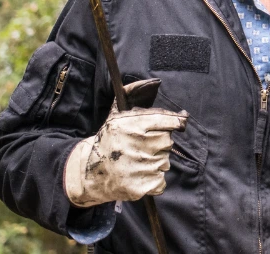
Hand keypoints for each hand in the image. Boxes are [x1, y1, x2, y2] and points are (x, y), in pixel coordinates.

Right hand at [64, 96, 187, 207]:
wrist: (89, 172)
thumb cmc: (109, 139)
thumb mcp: (116, 113)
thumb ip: (134, 93)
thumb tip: (155, 82)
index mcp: (132, 124)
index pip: (168, 121)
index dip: (177, 122)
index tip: (180, 123)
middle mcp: (137, 144)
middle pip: (168, 141)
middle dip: (159, 143)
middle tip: (143, 146)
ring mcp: (139, 167)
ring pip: (165, 161)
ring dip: (156, 162)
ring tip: (138, 162)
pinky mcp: (140, 187)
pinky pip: (161, 181)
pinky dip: (154, 180)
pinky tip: (140, 176)